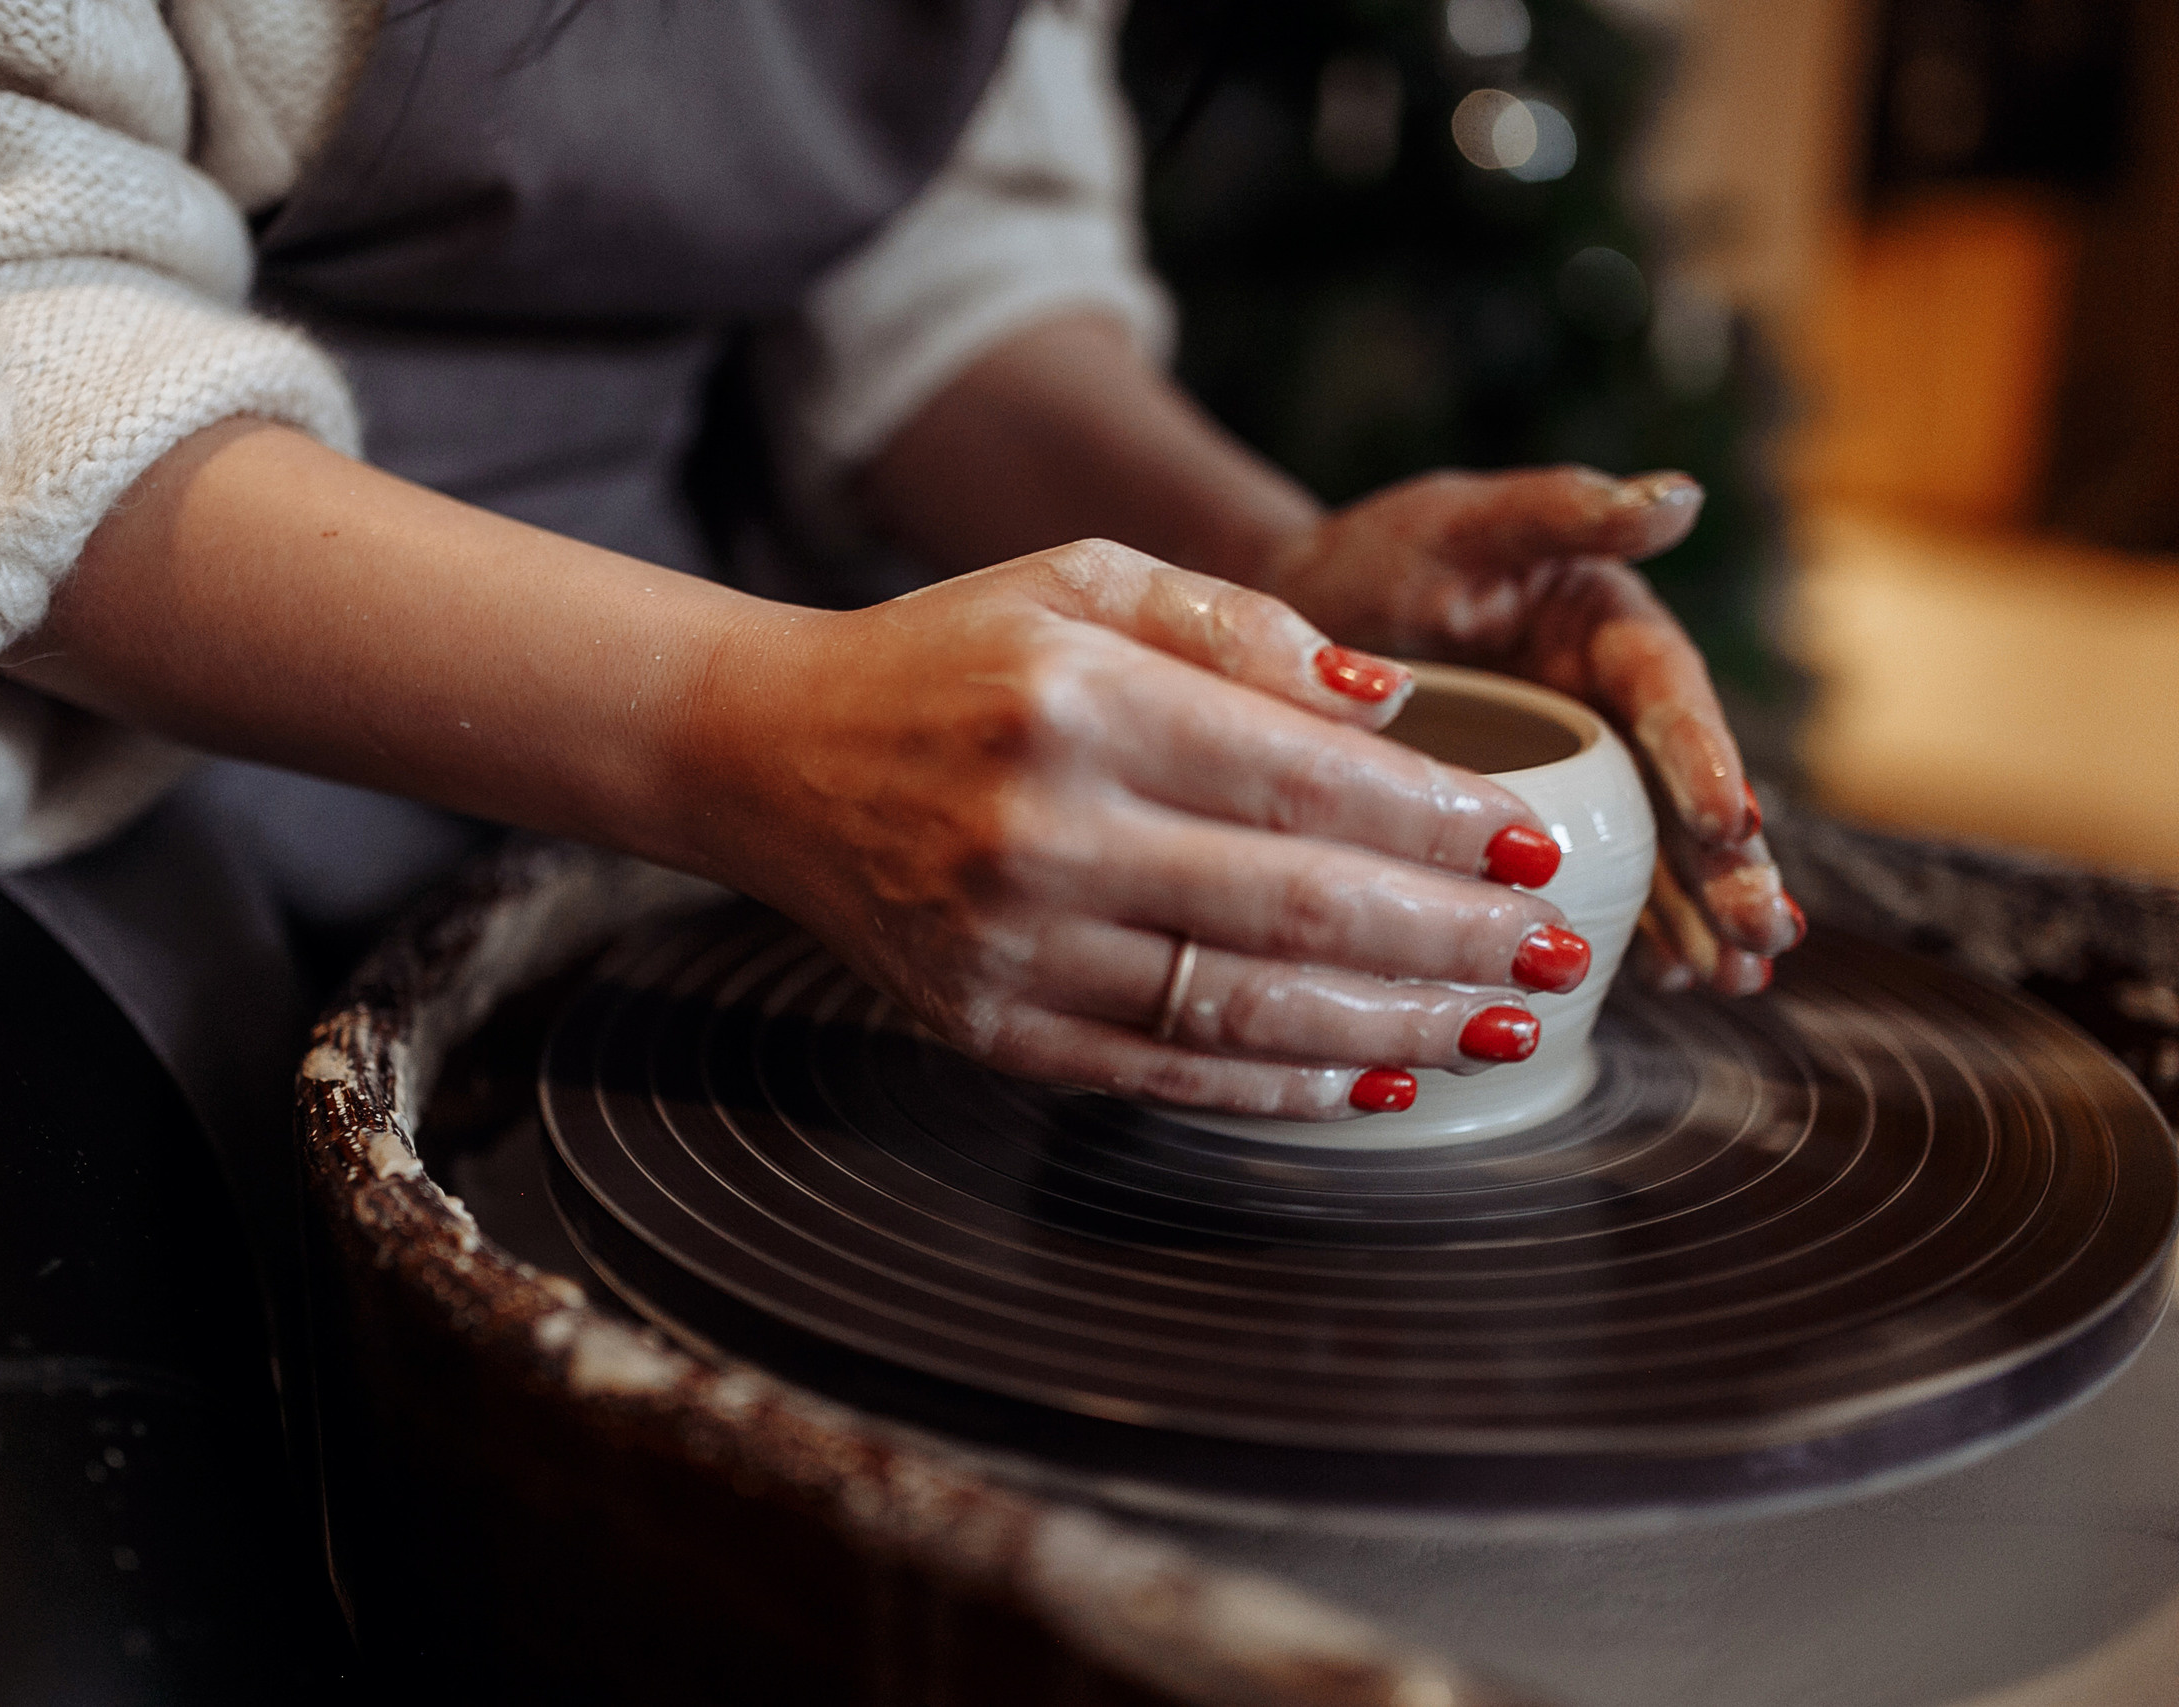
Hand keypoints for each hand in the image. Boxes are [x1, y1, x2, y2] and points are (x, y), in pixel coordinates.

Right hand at [682, 540, 1595, 1117]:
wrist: (772, 757)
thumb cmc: (949, 656)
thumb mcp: (1080, 579)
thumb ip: (1241, 625)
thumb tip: (1397, 704)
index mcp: (1078, 703)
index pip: (1305, 782)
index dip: (1441, 826)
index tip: (1533, 847)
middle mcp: (1042, 833)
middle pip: (1299, 907)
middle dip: (1454, 939)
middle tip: (1559, 954)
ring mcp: (1010, 947)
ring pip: (1245, 1010)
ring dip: (1395, 1027)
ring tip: (1500, 1027)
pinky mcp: (988, 1028)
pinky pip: (1163, 1073)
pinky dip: (1282, 1087)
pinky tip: (1374, 1077)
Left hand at [1265, 466, 1801, 995]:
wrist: (1300, 621)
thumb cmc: (1381, 556)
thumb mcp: (1463, 522)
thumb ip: (1564, 511)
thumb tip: (1681, 498)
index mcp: (1607, 625)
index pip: (1667, 694)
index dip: (1705, 759)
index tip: (1732, 825)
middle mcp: (1611, 704)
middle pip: (1682, 787)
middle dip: (1729, 866)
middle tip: (1764, 936)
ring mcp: (1580, 771)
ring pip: (1656, 848)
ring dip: (1701, 914)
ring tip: (1735, 979)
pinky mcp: (1541, 820)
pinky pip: (1596, 877)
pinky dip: (1633, 927)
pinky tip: (1661, 978)